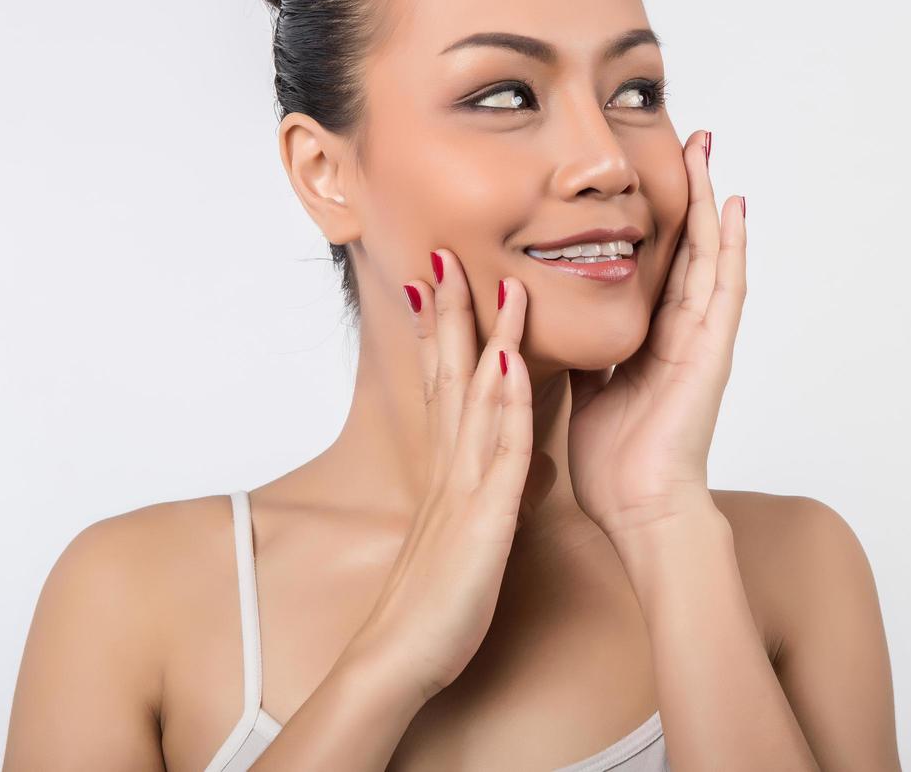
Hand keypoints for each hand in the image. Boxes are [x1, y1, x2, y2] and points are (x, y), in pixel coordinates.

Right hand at [340, 254, 533, 707]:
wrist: (402, 657)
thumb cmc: (435, 598)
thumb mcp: (460, 530)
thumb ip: (475, 489)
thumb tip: (498, 461)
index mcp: (447, 468)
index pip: (443, 384)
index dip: (443, 332)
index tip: (440, 281)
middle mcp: (450, 464)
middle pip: (447, 374)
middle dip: (448, 312)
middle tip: (443, 253)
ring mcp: (464, 485)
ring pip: (474, 396)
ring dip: (480, 336)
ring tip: (486, 280)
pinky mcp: (484, 515)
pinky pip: (500, 449)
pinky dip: (505, 402)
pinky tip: (509, 362)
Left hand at [567, 131, 746, 540]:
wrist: (640, 510)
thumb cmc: (614, 462)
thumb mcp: (587, 388)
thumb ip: (585, 351)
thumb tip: (558, 319)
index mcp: (650, 339)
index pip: (657, 262)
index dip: (655, 215)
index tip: (648, 169)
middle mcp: (681, 332)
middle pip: (688, 246)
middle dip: (688, 191)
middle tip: (688, 136)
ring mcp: (702, 340)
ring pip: (709, 254)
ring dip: (709, 200)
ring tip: (708, 149)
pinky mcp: (712, 353)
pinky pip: (726, 290)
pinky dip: (732, 247)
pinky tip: (734, 206)